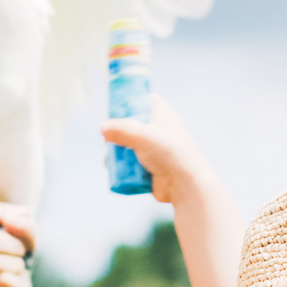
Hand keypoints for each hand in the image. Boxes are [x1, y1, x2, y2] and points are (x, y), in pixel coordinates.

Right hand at [100, 95, 217, 206]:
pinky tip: (113, 169)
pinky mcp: (148, 167)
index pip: (146, 100)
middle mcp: (157, 131)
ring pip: (127, 145)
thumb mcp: (144, 137)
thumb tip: (101, 128)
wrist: (185, 186)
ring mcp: (152, 150)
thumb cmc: (170, 155)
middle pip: (131, 124)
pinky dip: (120, 165)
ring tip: (110, 157)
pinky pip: (129, 163)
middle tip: (108, 136)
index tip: (116, 107)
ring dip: (116, 151)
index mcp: (162, 115)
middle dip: (117, 131)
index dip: (131, 101)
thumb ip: (121, 130)